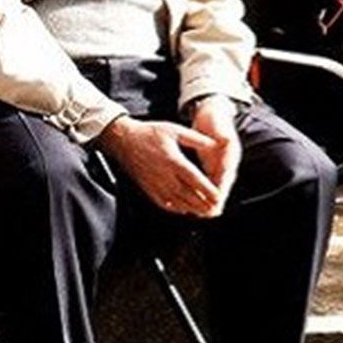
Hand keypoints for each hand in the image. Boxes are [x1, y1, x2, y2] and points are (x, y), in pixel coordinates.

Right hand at [97, 115, 222, 216]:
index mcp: (173, 161)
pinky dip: (176, 209)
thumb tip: (215, 145)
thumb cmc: (148, 134)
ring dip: (193, 210)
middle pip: (188, 195)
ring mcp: (155, 184)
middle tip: (216, 210)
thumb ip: (196, 138)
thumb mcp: (174, 129)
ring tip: (205, 213)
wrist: (123, 140)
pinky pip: (164, 203)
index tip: (219, 198)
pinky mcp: (148, 188)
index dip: (208, 190)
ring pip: (177, 202)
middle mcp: (164, 175)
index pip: (195, 180)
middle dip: (204, 205)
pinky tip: (185, 210)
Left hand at [190, 95, 241, 214]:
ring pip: (217, 186)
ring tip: (204, 214)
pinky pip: (209, 183)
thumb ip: (221, 134)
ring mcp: (220, 166)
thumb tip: (225, 139)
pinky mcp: (212, 167)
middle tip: (212, 213)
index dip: (222, 186)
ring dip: (211, 200)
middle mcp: (227, 162)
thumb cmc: (213, 119)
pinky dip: (203, 192)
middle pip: (223, 184)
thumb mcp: (218, 125)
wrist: (213, 115)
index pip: (226, 173)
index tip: (217, 198)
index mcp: (230, 153)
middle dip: (217, 199)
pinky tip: (195, 203)